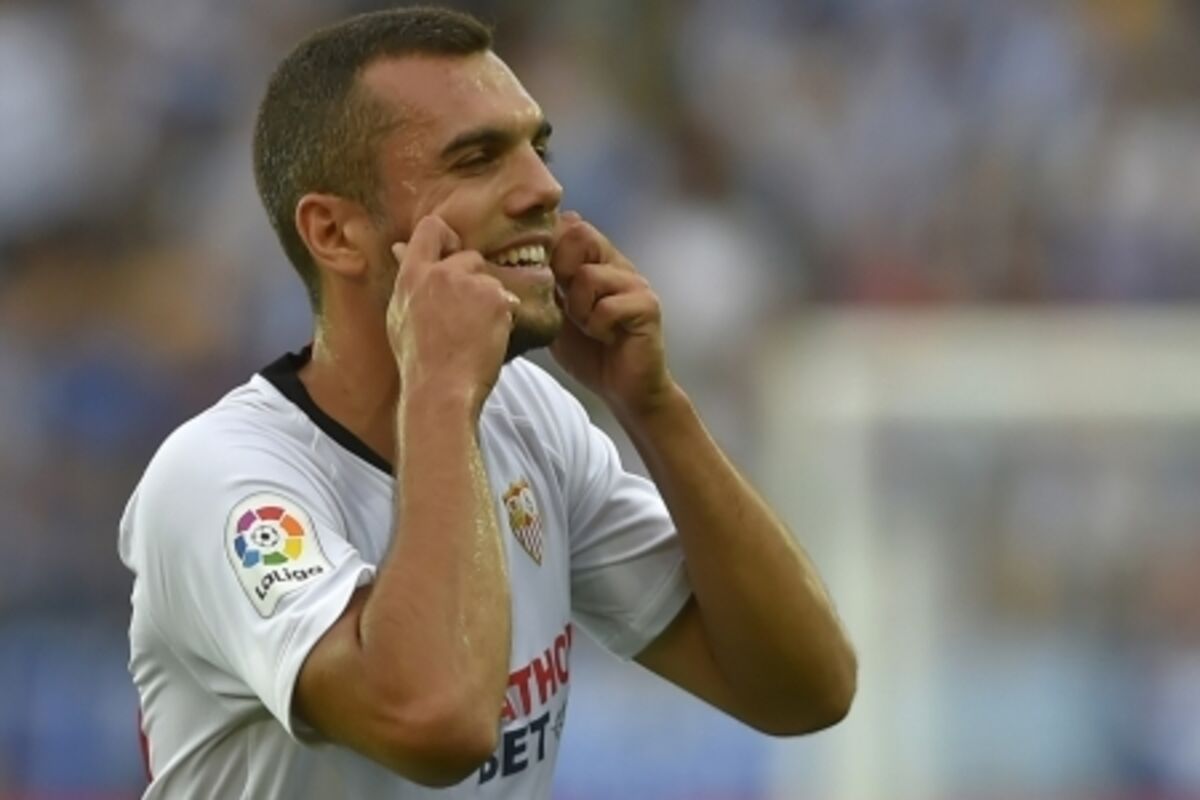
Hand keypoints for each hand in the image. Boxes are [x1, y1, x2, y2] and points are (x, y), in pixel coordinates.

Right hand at [387, 215, 519, 415]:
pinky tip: (488, 339)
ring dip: (489, 302)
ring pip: (490, 281)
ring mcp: (469, 284)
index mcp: (412, 275)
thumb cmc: (419, 359)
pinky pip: (507, 300)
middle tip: (467, 316)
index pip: (430, 229)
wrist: (441, 389)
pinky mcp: (495, 298)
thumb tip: (401, 249)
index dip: (446, 237)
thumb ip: (407, 280)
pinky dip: (503, 318)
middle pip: (469, 257)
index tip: (452, 254)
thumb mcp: (400, 315)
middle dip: (474, 280)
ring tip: (475, 334)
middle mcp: (440, 272)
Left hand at [549, 212, 673, 416]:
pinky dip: (597, 326)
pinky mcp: (647, 306)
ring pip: (589, 275)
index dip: (546, 243)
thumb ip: (543, 286)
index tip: (536, 273)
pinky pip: (607, 307)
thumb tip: (511, 261)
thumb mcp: (556, 314)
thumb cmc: (590, 352)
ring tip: (587, 327)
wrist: (624, 389)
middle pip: (580, 233)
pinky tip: (606, 338)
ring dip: (578, 307)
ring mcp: (635, 283)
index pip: (568, 225)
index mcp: (595, 261)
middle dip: (561, 268)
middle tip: (564, 301)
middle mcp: (617, 264)